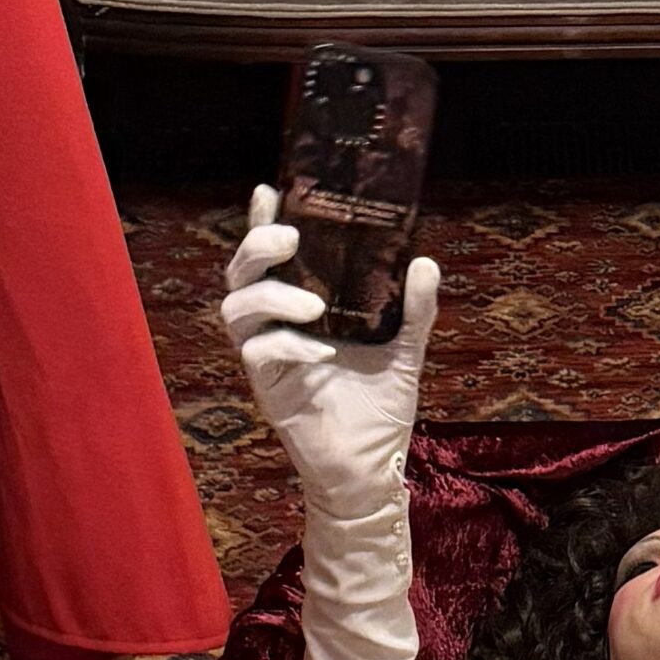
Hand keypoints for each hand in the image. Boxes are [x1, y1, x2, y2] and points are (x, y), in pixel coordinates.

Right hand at [220, 183, 438, 514]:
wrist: (373, 470)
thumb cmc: (380, 411)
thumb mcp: (405, 351)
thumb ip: (414, 310)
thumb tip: (424, 261)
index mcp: (301, 310)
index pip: (272, 259)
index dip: (262, 222)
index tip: (269, 190)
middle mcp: (276, 328)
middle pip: (240, 274)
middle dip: (256, 247)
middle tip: (291, 238)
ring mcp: (266, 359)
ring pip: (236, 310)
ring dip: (271, 296)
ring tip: (313, 304)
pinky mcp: (267, 390)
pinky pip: (258, 355)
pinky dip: (288, 346)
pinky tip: (322, 352)